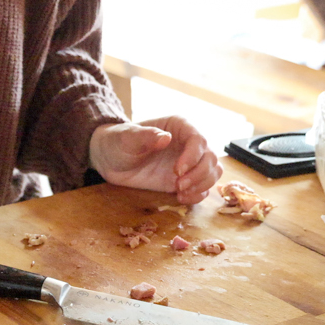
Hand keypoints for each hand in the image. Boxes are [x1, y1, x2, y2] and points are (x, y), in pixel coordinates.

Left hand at [88, 115, 223, 204]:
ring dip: (202, 185)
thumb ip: (144, 136)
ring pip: (213, 172)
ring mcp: (190, 162)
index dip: (192, 157)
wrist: (111, 159)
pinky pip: (203, 187)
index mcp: (179, 126)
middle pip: (211, 158)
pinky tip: (181, 198)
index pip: (198, 140)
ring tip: (180, 193)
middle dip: (199, 174)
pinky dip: (198, 195)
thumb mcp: (126, 138)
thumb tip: (165, 137)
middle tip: (178, 185)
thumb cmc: (118, 142)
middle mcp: (189, 143)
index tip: (178, 171)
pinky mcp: (186, 179)